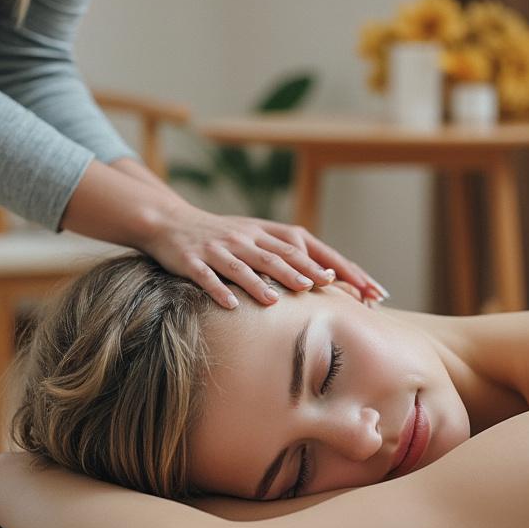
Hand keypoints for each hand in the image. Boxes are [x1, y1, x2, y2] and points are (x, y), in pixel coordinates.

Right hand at [139, 202, 388, 309]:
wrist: (169, 222)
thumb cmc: (221, 236)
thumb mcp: (256, 238)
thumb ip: (287, 253)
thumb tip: (329, 276)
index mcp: (266, 232)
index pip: (308, 247)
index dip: (335, 265)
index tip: (358, 283)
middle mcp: (247, 238)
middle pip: (281, 254)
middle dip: (306, 271)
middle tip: (329, 286)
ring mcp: (219, 248)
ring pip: (246, 265)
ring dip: (264, 281)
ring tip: (282, 297)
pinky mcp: (193, 260)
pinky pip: (207, 277)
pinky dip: (219, 289)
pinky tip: (231, 305)